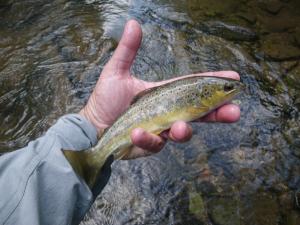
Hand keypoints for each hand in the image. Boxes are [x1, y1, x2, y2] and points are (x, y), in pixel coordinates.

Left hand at [80, 20, 239, 158]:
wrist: (92, 126)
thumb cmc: (105, 100)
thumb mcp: (117, 72)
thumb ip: (128, 50)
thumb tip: (133, 23)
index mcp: (164, 94)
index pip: (192, 87)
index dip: (213, 83)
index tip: (233, 78)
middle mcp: (167, 112)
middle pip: (198, 113)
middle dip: (218, 113)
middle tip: (234, 112)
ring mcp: (161, 129)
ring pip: (182, 132)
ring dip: (184, 130)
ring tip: (178, 128)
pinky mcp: (150, 145)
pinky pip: (156, 143)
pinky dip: (149, 139)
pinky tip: (138, 133)